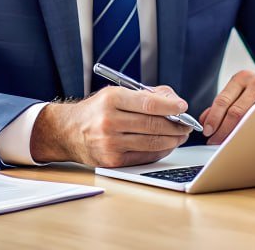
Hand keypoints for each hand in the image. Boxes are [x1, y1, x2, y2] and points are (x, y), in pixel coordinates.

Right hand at [30, 85, 191, 166]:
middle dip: (176, 125)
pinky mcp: (112, 161)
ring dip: (172, 140)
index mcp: (111, 100)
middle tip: (187, 124)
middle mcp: (109, 122)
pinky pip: (145, 156)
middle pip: (153, 125)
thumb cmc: (97, 110)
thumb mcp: (115, 93)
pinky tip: (167, 145)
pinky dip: (160, 151)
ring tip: (181, 135)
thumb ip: (146, 95)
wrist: (67, 132)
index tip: (183, 107)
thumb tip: (174, 102)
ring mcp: (110, 144)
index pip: (148, 104)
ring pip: (152, 142)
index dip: (170, 106)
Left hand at [198, 70, 254, 143]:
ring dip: (237, 134)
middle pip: (235, 111)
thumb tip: (204, 120)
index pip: (222, 100)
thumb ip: (220, 107)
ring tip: (230, 143)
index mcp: (242, 77)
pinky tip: (248, 139)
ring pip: (250, 119)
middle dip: (222, 130)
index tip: (207, 132)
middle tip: (215, 141)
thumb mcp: (237, 97)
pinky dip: (254, 133)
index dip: (213, 119)